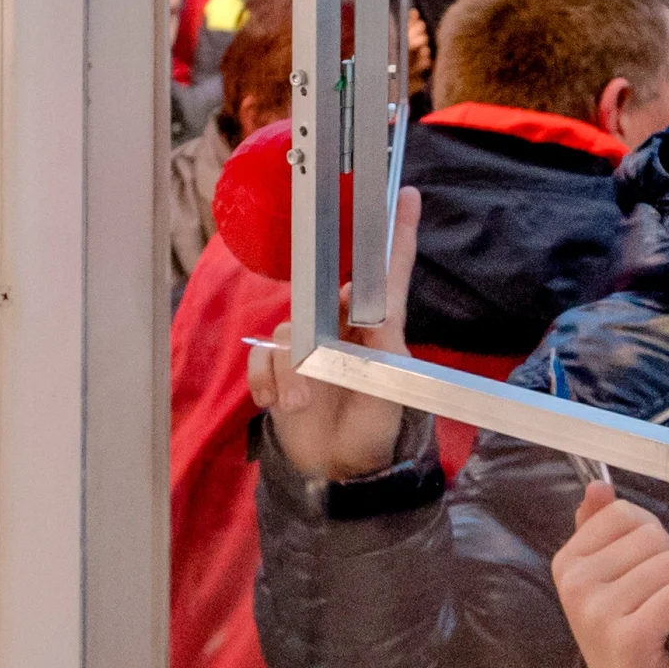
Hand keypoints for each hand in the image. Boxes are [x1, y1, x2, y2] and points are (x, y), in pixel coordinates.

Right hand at [245, 188, 423, 484]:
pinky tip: (279, 405)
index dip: (399, 234)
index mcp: (378, 328)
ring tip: (301, 404)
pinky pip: (261, 358)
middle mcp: (341, 328)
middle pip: (318, 295)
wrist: (338, 472)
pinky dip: (266, 381)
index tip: (407, 195)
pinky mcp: (277, 368)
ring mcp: (306, 347)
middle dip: (311, 327)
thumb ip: (378, 349)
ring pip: (285, 329)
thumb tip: (360, 312)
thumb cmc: (374, 429)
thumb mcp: (389, 389)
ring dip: (288, 370)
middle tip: (314, 359)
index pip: (390, 275)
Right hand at [551, 480, 668, 667]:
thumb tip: (598, 486)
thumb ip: (600, 531)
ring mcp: (597, 611)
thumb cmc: (626, 634)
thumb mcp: (609, 580)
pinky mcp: (626, 636)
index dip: (653, 536)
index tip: (651, 568)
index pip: (624, 513)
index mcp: (568, 562)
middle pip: (652, 536)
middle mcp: (575, 583)